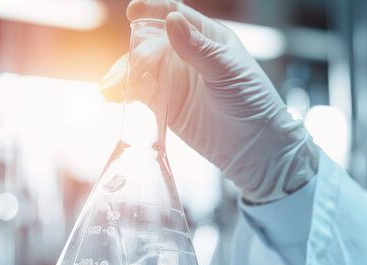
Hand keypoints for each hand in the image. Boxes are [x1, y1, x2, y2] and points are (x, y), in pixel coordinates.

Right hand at [99, 0, 318, 202]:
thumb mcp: (228, 72)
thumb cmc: (253, 103)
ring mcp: (175, 81)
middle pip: (150, 44)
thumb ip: (198, 49)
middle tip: (123, 71)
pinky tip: (113, 97)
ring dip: (123, 76)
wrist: (256, 148)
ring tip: (110, 90)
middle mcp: (188, 55)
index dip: (152, 11)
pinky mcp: (166, 105)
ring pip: (141, 69)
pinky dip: (125, 93)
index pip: (175, 15)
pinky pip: (141, 94)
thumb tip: (171, 20)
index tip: (134, 11)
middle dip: (132, 54)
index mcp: (207, 37)